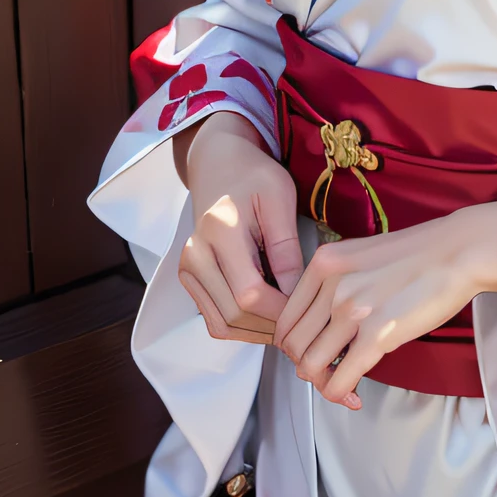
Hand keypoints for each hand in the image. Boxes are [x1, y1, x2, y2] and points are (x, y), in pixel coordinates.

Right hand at [177, 112, 303, 342]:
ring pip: (221, 323)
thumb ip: (286, 247)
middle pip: (233, 315)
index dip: (280, 311)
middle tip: (302, 321)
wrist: (218, 164)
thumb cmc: (254, 176)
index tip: (308, 309)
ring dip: (256, 332)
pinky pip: (213, 317)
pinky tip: (266, 314)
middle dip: (270, 326)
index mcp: (220, 231)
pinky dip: (241, 325)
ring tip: (287, 320)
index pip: (248, 294)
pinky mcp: (189, 278)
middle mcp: (196, 254)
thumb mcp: (280, 198)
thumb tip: (295, 295)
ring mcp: (188, 269)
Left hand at [274, 203, 496, 407]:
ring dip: (323, 383)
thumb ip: (335, 285)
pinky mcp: (377, 334)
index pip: (285, 319)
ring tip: (342, 383)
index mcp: (323, 263)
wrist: (457, 252)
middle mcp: (331, 285)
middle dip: (307, 367)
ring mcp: (352, 309)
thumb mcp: (360, 257)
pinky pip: (340, 379)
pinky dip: (340, 393)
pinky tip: (354, 393)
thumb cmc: (417, 255)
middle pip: (292, 345)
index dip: (294, 345)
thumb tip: (323, 330)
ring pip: (310, 366)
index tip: (314, 353)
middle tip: (329, 371)